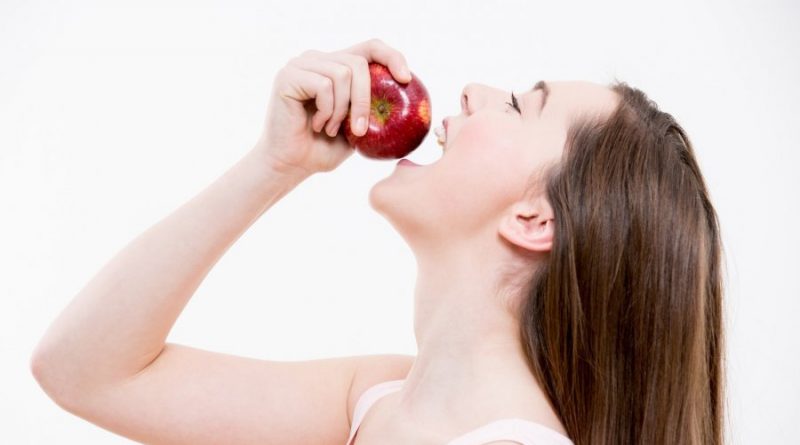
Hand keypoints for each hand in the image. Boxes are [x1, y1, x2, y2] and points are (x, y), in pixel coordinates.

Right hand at [255, 38, 411, 175]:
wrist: (290, 165)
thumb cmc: (323, 147)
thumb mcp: (358, 126)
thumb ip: (374, 107)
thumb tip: (405, 94)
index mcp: (335, 65)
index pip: (370, 47)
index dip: (392, 57)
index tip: (406, 79)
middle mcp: (317, 59)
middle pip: (358, 63)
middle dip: (364, 99)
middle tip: (360, 129)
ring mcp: (301, 65)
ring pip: (342, 74)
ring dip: (342, 109)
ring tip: (331, 129)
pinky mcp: (288, 76)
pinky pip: (323, 86)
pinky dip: (327, 111)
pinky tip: (316, 125)